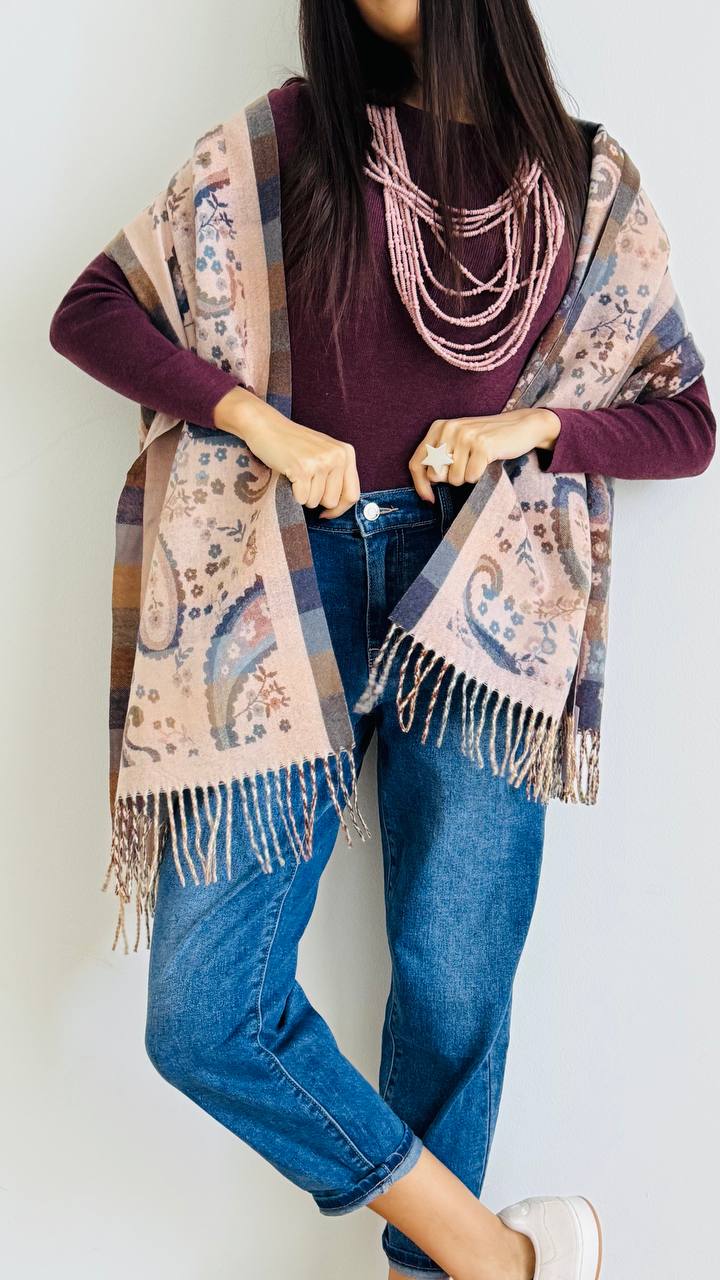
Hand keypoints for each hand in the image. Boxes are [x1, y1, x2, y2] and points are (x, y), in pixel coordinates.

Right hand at [213, 387, 360, 517]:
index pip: (353, 494)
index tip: (327, 513)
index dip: (339, 509)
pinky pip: (302, 499)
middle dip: (317, 499)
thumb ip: (337, 476)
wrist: (267, 426)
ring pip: (315, 502)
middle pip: (332, 502)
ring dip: (303, 495)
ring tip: (297, 475)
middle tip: (305, 481)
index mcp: (346, 453)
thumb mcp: (324, 453)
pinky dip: (293, 493)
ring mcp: (320, 462)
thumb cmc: (294, 444)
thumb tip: (337, 508)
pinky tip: (290, 475)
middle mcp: (337, 456)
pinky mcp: (302, 468)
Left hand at [408, 407, 560, 501]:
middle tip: (466, 466)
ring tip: (478, 462)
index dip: (420, 485)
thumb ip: (439, 461)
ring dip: (467, 477)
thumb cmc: (486, 441)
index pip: (417, 463)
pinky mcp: (483, 445)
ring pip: (454, 479)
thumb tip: (425, 492)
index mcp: (438, 427)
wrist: (521, 426)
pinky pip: (471, 477)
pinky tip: (487, 462)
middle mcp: (449, 429)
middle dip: (450, 479)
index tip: (429, 499)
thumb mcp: (457, 444)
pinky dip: (480, 476)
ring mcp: (466, 436)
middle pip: (435, 475)